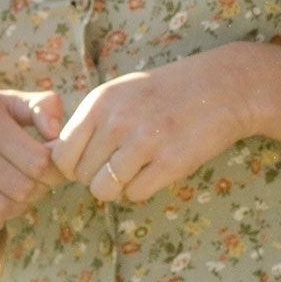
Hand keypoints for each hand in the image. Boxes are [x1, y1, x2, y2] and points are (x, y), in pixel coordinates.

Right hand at [0, 85, 65, 235]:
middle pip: (21, 188)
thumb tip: (58, 134)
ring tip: (16, 196)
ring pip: (0, 210)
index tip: (50, 169)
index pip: (38, 161)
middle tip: (35, 184)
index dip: (53, 171)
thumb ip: (43, 106)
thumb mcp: (6, 101)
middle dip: (37, 190)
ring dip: (17, 209)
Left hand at [49, 48, 256, 203]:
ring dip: (118, 188)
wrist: (224, 87)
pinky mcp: (170, 162)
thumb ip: (91, 122)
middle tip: (122, 165)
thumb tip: (55, 160)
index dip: (74, 166)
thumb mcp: (122, 94)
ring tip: (137, 171)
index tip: (93, 162)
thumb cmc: (168, 92)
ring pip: (105, 190)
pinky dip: (142, 189)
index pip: (62, 154)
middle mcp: (118, 121)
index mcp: (100, 102)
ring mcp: (145, 142)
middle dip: (98, 177)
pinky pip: (135, 194)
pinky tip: (157, 170)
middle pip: (82, 176)